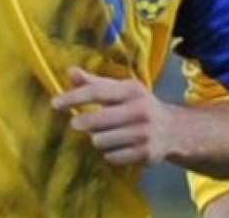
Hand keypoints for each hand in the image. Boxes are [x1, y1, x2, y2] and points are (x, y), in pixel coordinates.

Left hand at [50, 65, 179, 166]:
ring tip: (104, 134)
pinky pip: (112, 157)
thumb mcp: (122, 90)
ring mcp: (144, 133)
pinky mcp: (146, 153)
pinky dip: (109, 153)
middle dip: (82, 122)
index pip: (97, 91)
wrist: (174, 129)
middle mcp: (139, 110)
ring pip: (101, 141)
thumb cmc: (139, 106)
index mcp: (131, 90)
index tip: (54, 103)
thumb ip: (95, 82)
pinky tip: (116, 146)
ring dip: (97, 139)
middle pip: (97, 120)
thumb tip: (70, 71)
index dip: (73, 97)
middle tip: (75, 124)